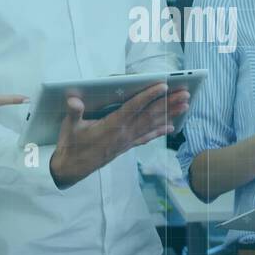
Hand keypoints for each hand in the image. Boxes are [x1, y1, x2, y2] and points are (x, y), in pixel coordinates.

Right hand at [49, 83, 189, 188]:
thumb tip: (73, 100)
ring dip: (169, 114)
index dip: (148, 96)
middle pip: (150, 115)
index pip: (133, 107)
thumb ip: (74, 112)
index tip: (163, 86)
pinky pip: (146, 137)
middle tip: (185, 94)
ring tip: (185, 105)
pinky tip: (171, 126)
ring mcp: (127, 141)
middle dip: (168, 103)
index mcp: (111, 125)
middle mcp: (123, 133)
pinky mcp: (126, 146)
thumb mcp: (69, 127)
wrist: (72, 168)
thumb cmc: (71, 144)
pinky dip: (159, 131)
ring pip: (152, 125)